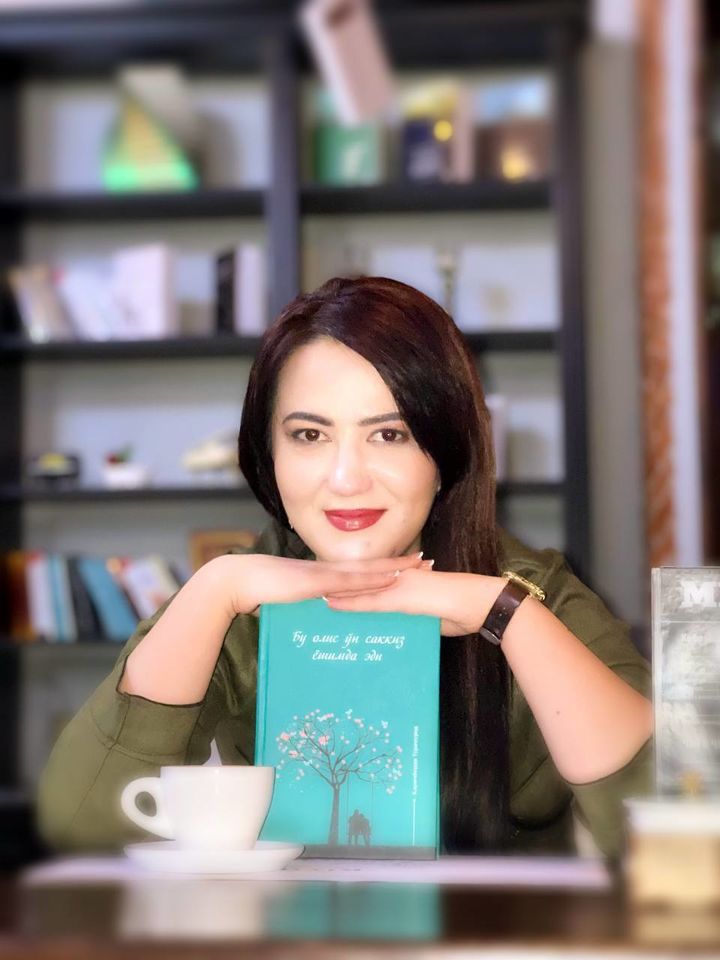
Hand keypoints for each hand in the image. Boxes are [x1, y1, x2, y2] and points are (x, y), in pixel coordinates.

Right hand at [209, 552, 427, 617]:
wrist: (238, 581)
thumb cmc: (259, 593)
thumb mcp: (291, 601)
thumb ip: (307, 608)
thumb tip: (318, 619)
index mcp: (324, 574)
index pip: (361, 570)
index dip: (386, 567)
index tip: (408, 566)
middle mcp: (329, 570)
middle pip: (372, 566)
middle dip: (401, 565)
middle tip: (428, 562)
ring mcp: (325, 574)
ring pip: (368, 570)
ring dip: (395, 569)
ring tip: (420, 567)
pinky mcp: (319, 581)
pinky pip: (352, 581)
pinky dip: (374, 580)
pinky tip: (392, 580)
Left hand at [325, 567, 502, 636]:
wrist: (482, 602)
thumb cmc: (464, 610)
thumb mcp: (434, 615)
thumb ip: (416, 618)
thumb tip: (407, 628)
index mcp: (406, 581)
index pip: (371, 582)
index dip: (349, 585)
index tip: (327, 589)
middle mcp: (399, 579)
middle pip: (359, 582)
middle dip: (335, 587)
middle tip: (308, 591)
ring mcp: (399, 586)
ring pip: (359, 589)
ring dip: (336, 593)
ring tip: (310, 596)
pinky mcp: (402, 598)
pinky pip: (370, 601)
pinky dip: (350, 604)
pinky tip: (331, 605)